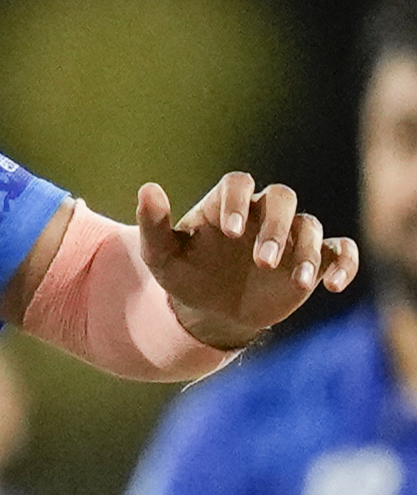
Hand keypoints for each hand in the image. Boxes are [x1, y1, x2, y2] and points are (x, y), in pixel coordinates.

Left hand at [136, 174, 359, 350]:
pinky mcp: (314, 259)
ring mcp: (290, 235)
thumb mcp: (161, 256)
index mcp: (225, 204)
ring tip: (299, 282)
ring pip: (311, 225)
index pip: (238, 183)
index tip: (230, 232)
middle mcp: (261, 214)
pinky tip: (334, 285)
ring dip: (308, 251)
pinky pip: (341, 249)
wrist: (209, 312)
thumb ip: (153, 224)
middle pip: (281, 198)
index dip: (237, 201)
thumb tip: (149, 189)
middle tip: (261, 262)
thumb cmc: (184, 276)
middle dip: (275, 227)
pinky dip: (345, 262)